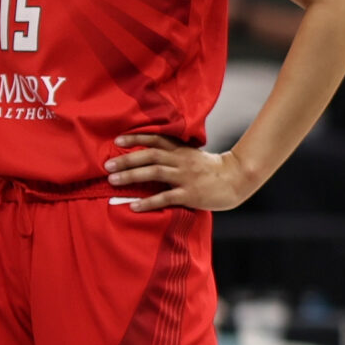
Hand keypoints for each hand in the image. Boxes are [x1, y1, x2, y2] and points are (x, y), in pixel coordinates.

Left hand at [105, 135, 257, 210]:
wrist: (238, 179)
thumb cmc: (214, 170)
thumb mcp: (195, 156)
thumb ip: (176, 155)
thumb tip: (152, 157)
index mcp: (182, 150)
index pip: (156, 140)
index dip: (136, 139)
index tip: (117, 140)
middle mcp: (182, 161)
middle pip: (150, 156)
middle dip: (127, 160)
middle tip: (107, 165)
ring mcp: (186, 177)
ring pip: (154, 173)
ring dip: (132, 176)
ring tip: (112, 181)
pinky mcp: (191, 194)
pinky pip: (166, 197)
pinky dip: (148, 202)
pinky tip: (134, 206)